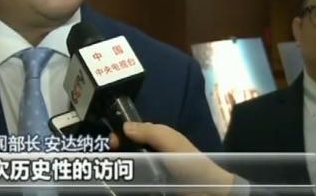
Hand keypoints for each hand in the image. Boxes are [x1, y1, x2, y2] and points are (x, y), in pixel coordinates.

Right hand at [110, 122, 234, 195]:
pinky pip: (135, 181)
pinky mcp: (150, 185)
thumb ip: (149, 132)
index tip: (110, 143)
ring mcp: (152, 172)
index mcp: (159, 138)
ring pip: (130, 166)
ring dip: (120, 167)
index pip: (133, 131)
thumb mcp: (171, 142)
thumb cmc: (190, 163)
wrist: (207, 192)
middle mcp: (153, 153)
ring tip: (108, 173)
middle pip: (128, 149)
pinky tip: (118, 183)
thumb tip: (124, 126)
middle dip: (117, 152)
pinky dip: (127, 181)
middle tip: (109, 160)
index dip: (120, 134)